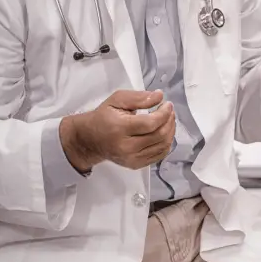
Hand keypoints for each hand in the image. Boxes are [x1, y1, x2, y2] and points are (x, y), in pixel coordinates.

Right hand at [61, 90, 175, 171]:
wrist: (90, 139)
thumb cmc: (103, 118)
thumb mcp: (117, 100)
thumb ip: (138, 97)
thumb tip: (159, 96)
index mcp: (119, 129)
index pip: (150, 123)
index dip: (164, 113)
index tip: (167, 105)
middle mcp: (126, 147)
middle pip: (159, 135)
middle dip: (169, 121)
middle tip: (169, 111)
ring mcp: (132, 158)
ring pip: (162, 146)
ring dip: (170, 131)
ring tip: (168, 120)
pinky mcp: (136, 164)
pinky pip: (160, 155)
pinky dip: (166, 142)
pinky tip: (165, 132)